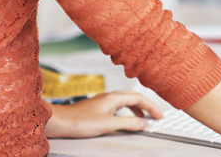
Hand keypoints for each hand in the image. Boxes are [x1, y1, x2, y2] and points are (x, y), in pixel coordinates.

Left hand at [45, 90, 163, 137]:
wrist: (61, 121)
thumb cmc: (79, 121)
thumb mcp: (108, 125)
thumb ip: (128, 123)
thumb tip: (143, 123)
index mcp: (114, 98)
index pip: (139, 98)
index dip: (151, 107)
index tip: (159, 115)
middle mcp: (109, 97)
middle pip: (134, 97)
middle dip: (146, 106)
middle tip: (155, 115)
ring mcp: (103, 101)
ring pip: (125, 101)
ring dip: (136, 108)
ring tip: (142, 118)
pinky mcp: (98, 107)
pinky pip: (118, 105)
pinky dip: (126, 111)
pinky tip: (124, 118)